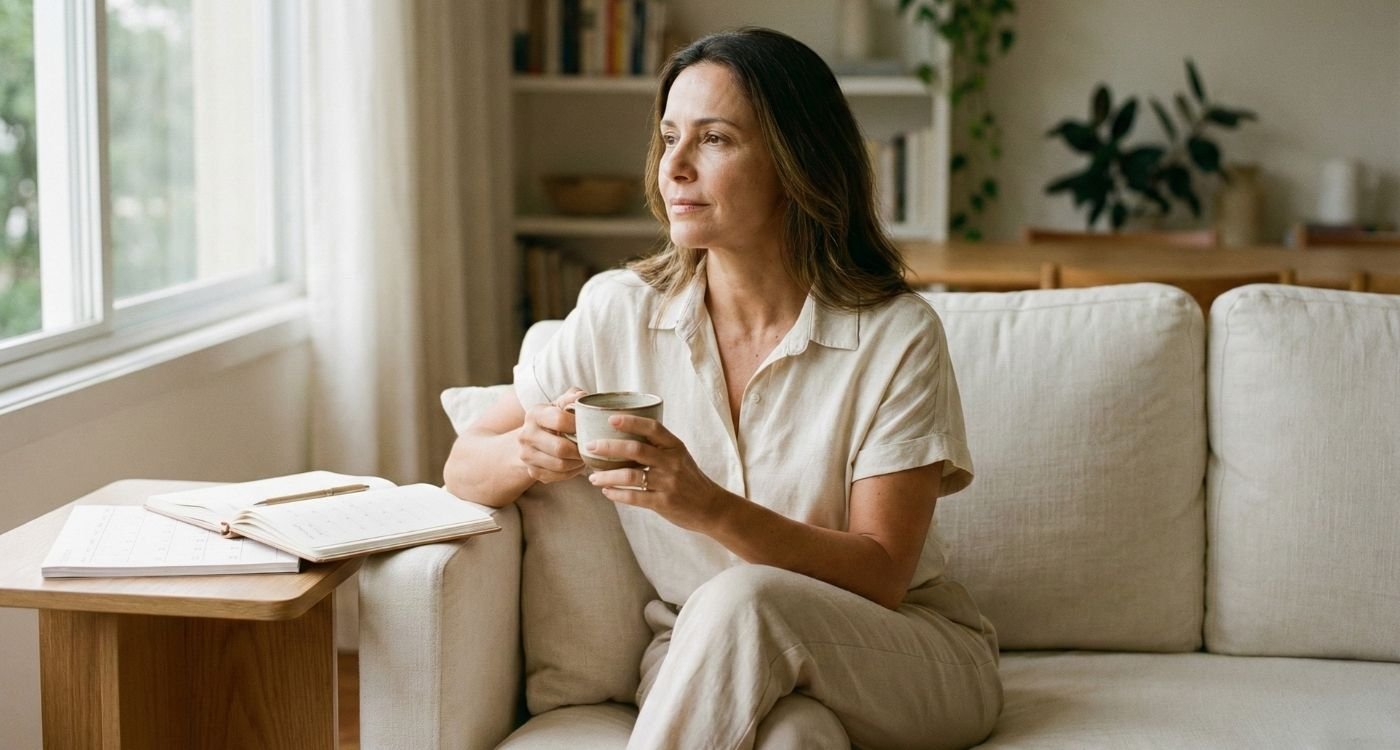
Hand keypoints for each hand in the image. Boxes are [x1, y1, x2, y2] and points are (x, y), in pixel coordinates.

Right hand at [518, 387, 586, 483]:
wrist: (532, 438)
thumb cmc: (553, 418)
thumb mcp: (560, 404)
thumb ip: (571, 398)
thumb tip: (581, 396)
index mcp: (534, 414)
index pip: (559, 420)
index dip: (578, 425)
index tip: (588, 427)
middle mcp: (526, 435)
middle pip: (560, 448)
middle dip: (580, 449)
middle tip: (590, 447)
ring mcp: (527, 455)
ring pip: (560, 465)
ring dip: (578, 462)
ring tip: (585, 456)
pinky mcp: (532, 471)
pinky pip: (558, 477)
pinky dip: (572, 472)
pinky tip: (577, 464)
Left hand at [587, 415, 732, 531]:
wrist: (711, 507)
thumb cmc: (690, 479)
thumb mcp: (680, 457)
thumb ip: (658, 447)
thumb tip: (624, 435)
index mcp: (675, 447)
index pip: (653, 428)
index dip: (631, 421)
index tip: (611, 418)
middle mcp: (672, 462)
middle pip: (636, 449)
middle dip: (609, 447)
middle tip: (590, 446)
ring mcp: (668, 483)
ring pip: (631, 476)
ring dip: (607, 476)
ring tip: (592, 477)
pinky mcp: (663, 503)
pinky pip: (634, 497)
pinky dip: (617, 494)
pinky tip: (606, 492)